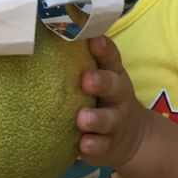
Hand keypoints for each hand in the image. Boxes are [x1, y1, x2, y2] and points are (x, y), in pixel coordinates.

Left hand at [77, 36, 148, 170]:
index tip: (93, 40)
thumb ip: (80, 60)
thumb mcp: (100, 77)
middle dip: (101, 82)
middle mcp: (117, 96)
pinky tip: (82, 145)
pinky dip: (92, 146)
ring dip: (95, 119)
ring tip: (82, 119)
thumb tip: (47, 31)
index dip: (103, 48)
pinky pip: (101, 146)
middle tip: (86, 80)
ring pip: (108, 120)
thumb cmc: (103, 98)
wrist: (131, 138)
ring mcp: (115, 122)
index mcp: (113, 74)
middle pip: (113, 86)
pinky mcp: (108, 145)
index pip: (111, 57)